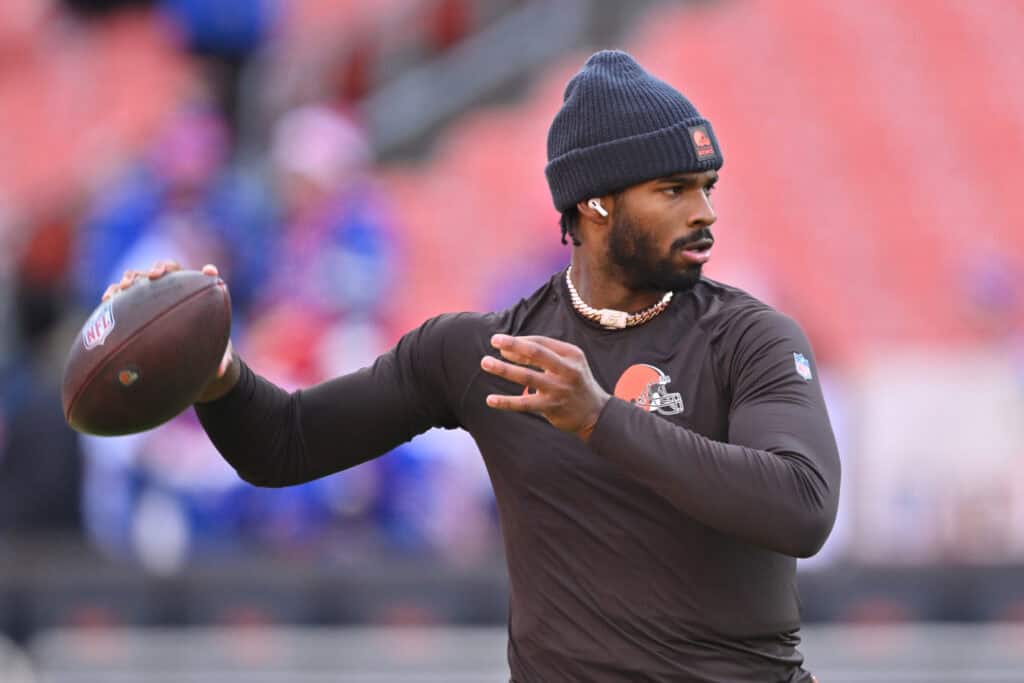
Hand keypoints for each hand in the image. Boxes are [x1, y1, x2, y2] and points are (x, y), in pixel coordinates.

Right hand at [101, 260, 236, 396]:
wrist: (183, 356)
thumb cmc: (203, 350)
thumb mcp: (215, 355)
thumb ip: (220, 360)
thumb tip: (219, 372)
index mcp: (194, 295)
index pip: (196, 278)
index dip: (202, 274)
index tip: (206, 273)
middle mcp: (171, 290)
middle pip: (164, 271)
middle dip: (159, 269)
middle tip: (154, 276)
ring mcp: (150, 295)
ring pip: (139, 278)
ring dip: (132, 278)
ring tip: (126, 286)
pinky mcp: (132, 305)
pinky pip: (120, 295)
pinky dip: (114, 293)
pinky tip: (107, 299)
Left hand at [480, 334, 608, 440]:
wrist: (595, 413)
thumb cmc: (574, 383)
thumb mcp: (567, 364)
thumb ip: (542, 356)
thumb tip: (506, 352)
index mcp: (571, 354)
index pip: (541, 342)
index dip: (519, 341)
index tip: (500, 342)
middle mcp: (567, 370)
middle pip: (536, 353)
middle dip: (513, 345)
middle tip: (493, 340)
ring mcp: (559, 389)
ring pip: (527, 377)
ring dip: (504, 369)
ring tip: (485, 363)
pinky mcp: (552, 407)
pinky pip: (524, 403)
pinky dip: (506, 401)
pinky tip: (490, 400)